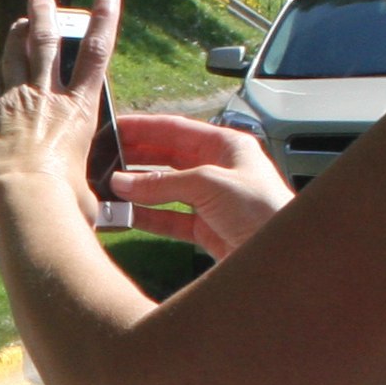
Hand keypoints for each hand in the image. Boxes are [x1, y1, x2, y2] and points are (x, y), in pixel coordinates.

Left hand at [0, 0, 121, 216]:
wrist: (24, 200)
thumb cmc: (62, 204)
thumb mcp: (87, 190)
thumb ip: (85, 184)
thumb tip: (88, 203)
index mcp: (80, 110)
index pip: (96, 52)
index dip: (103, 18)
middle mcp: (48, 97)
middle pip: (46, 41)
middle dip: (45, 14)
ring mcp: (15, 100)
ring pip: (15, 54)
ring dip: (18, 32)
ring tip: (20, 19)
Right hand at [110, 114, 295, 258]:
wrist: (282, 257)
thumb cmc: (262, 211)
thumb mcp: (209, 184)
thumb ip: (163, 182)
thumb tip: (123, 181)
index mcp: (225, 146)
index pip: (176, 129)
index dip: (143, 128)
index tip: (114, 128)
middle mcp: (218, 169)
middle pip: (168, 158)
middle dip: (136, 158)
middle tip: (103, 159)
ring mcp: (211, 199)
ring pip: (165, 189)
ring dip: (138, 190)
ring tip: (108, 188)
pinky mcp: (206, 228)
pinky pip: (169, 218)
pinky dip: (147, 216)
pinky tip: (126, 214)